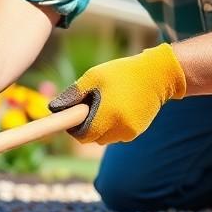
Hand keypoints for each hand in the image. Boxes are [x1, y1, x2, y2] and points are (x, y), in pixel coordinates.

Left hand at [48, 44, 186, 144]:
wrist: (157, 75)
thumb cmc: (122, 73)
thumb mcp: (94, 77)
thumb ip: (73, 94)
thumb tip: (53, 108)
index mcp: (107, 115)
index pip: (82, 135)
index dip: (74, 127)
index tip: (73, 115)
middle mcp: (120, 128)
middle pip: (93, 138)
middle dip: (87, 126)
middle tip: (89, 105)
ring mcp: (130, 132)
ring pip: (105, 138)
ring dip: (100, 126)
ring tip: (106, 103)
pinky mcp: (137, 131)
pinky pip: (117, 134)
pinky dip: (113, 125)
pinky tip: (119, 107)